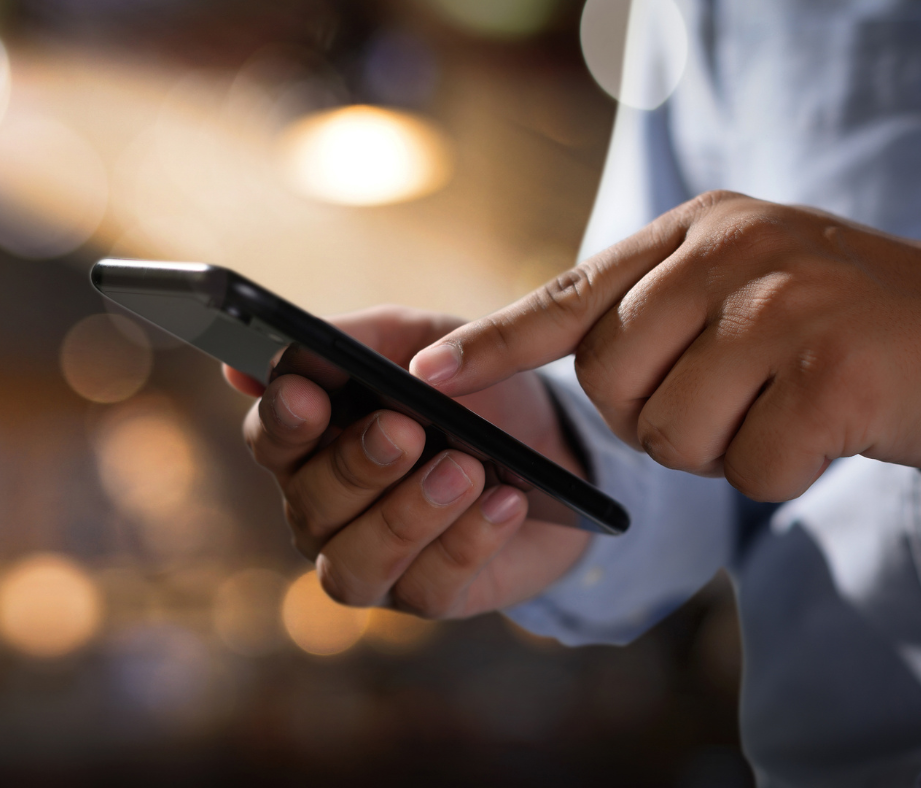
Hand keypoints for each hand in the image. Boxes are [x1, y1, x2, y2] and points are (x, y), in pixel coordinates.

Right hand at [224, 306, 589, 617]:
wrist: (551, 442)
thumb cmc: (469, 387)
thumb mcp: (421, 341)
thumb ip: (350, 343)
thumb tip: (244, 371)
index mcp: (314, 441)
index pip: (269, 438)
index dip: (283, 421)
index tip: (310, 397)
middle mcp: (327, 509)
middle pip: (312, 503)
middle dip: (358, 466)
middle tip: (406, 430)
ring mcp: (373, 560)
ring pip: (355, 563)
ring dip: (408, 515)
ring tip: (466, 470)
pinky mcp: (427, 595)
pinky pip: (429, 586)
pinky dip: (470, 542)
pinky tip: (507, 502)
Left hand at [410, 191, 920, 501]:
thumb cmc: (834, 326)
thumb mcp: (738, 289)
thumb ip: (653, 311)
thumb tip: (566, 360)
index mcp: (696, 229)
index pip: (570, 295)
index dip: (495, 343)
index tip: (428, 377)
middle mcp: (731, 250)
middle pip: (609, 382)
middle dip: (656, 416)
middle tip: (730, 394)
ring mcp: (784, 305)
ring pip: (670, 434)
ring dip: (719, 446)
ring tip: (779, 404)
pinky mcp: (833, 372)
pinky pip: (748, 468)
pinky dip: (780, 470)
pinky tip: (825, 428)